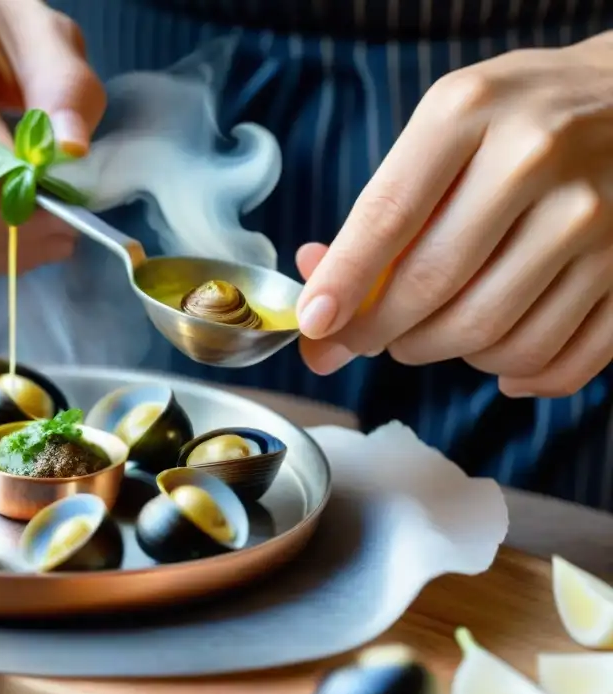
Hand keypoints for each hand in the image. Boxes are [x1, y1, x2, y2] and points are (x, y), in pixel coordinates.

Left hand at [295, 32, 612, 397]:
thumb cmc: (518, 118)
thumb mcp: (443, 128)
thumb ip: (382, 206)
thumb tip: (317, 289)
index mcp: (468, 113)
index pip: (387, 218)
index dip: (343, 283)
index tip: (314, 323)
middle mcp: (534, 161)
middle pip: (433, 288)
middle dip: (379, 332)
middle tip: (361, 337)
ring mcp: (595, 218)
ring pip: (491, 337)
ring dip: (440, 353)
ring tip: (428, 333)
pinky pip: (555, 359)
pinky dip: (513, 375)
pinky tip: (492, 356)